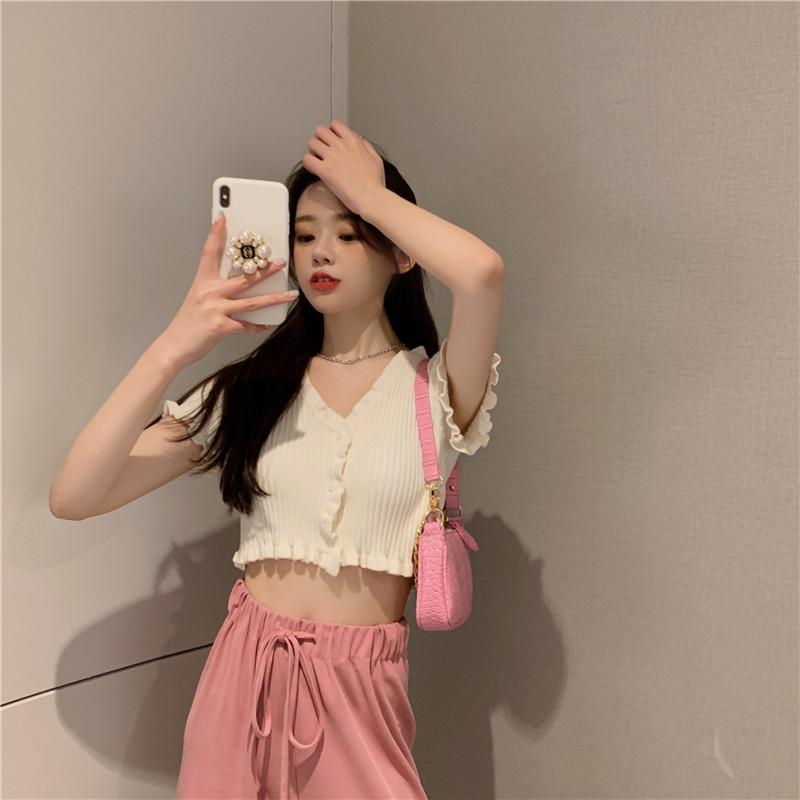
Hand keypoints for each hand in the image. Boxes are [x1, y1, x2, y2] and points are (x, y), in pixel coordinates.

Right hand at [157, 214, 298, 368]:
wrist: (173, 346)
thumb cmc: (187, 324)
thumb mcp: (197, 299)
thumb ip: (215, 290)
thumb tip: (237, 285)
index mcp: (202, 282)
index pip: (209, 252)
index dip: (216, 233)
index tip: (223, 217)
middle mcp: (209, 292)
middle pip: (243, 277)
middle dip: (265, 270)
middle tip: (281, 263)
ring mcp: (215, 309)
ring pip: (252, 301)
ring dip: (274, 298)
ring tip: (290, 294)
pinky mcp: (220, 326)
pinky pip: (246, 325)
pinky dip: (258, 326)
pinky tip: (268, 325)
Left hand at [302, 119, 384, 215]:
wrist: (371, 197)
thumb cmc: (375, 183)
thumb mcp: (376, 159)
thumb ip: (366, 146)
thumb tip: (358, 139)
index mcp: (354, 141)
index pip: (335, 125)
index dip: (331, 133)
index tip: (332, 142)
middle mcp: (341, 145)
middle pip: (320, 131)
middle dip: (320, 140)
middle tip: (322, 151)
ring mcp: (332, 157)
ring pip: (312, 143)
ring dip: (312, 151)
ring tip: (317, 160)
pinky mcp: (325, 170)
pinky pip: (307, 159)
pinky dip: (308, 164)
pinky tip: (314, 170)